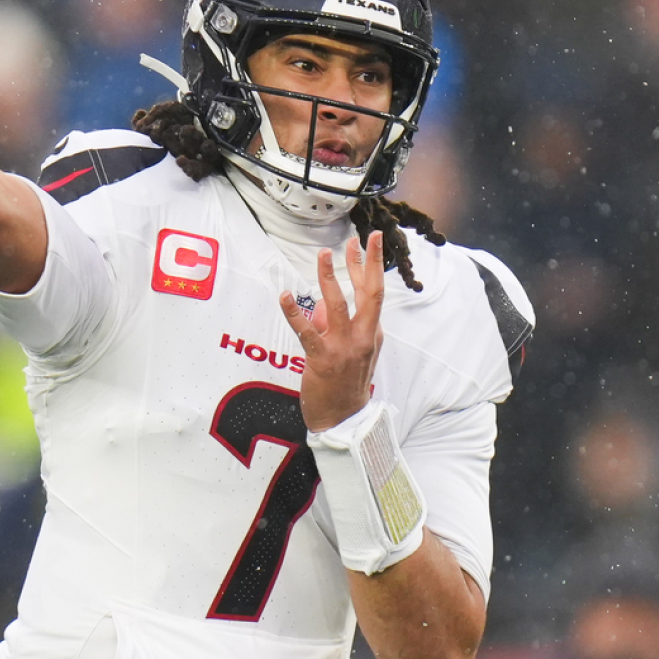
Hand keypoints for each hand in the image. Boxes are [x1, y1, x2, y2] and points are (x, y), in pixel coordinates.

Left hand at [279, 231, 384, 430]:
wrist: (343, 421)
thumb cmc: (346, 386)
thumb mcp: (352, 353)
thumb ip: (340, 325)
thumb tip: (322, 302)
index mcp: (372, 334)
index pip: (373, 293)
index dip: (370, 266)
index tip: (368, 242)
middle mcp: (363, 338)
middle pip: (370, 293)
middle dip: (366, 263)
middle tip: (361, 237)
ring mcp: (345, 348)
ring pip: (339, 306)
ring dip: (329, 278)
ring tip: (323, 255)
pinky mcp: (323, 359)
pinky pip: (307, 332)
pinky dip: (294, 313)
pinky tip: (285, 296)